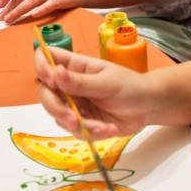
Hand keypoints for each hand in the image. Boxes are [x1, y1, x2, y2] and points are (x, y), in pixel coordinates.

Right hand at [35, 47, 150, 138]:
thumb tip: (55, 72)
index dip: (42, 67)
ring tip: (102, 126)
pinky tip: (108, 128)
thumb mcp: (106, 83)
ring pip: (58, 115)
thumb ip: (79, 82)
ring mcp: (74, 103)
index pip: (46, 58)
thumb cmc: (130, 87)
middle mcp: (69, 84)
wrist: (148, 107)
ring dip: (78, 124)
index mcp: (75, 66)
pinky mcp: (81, 121)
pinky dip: (91, 132)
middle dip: (56, 108)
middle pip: (44, 93)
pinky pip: (75, 130)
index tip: (51, 80)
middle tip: (73, 118)